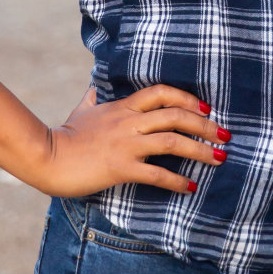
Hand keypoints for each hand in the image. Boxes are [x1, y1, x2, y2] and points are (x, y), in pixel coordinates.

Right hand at [32, 83, 229, 197]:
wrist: (46, 157)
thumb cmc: (64, 135)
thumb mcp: (82, 109)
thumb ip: (93, 98)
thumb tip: (94, 86)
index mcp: (123, 106)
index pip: (162, 92)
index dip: (188, 98)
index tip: (207, 108)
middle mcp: (129, 121)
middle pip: (175, 115)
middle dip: (204, 124)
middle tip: (226, 134)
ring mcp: (126, 144)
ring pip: (172, 141)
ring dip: (200, 149)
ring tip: (219, 158)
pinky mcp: (120, 167)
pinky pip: (156, 173)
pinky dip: (176, 180)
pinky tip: (190, 187)